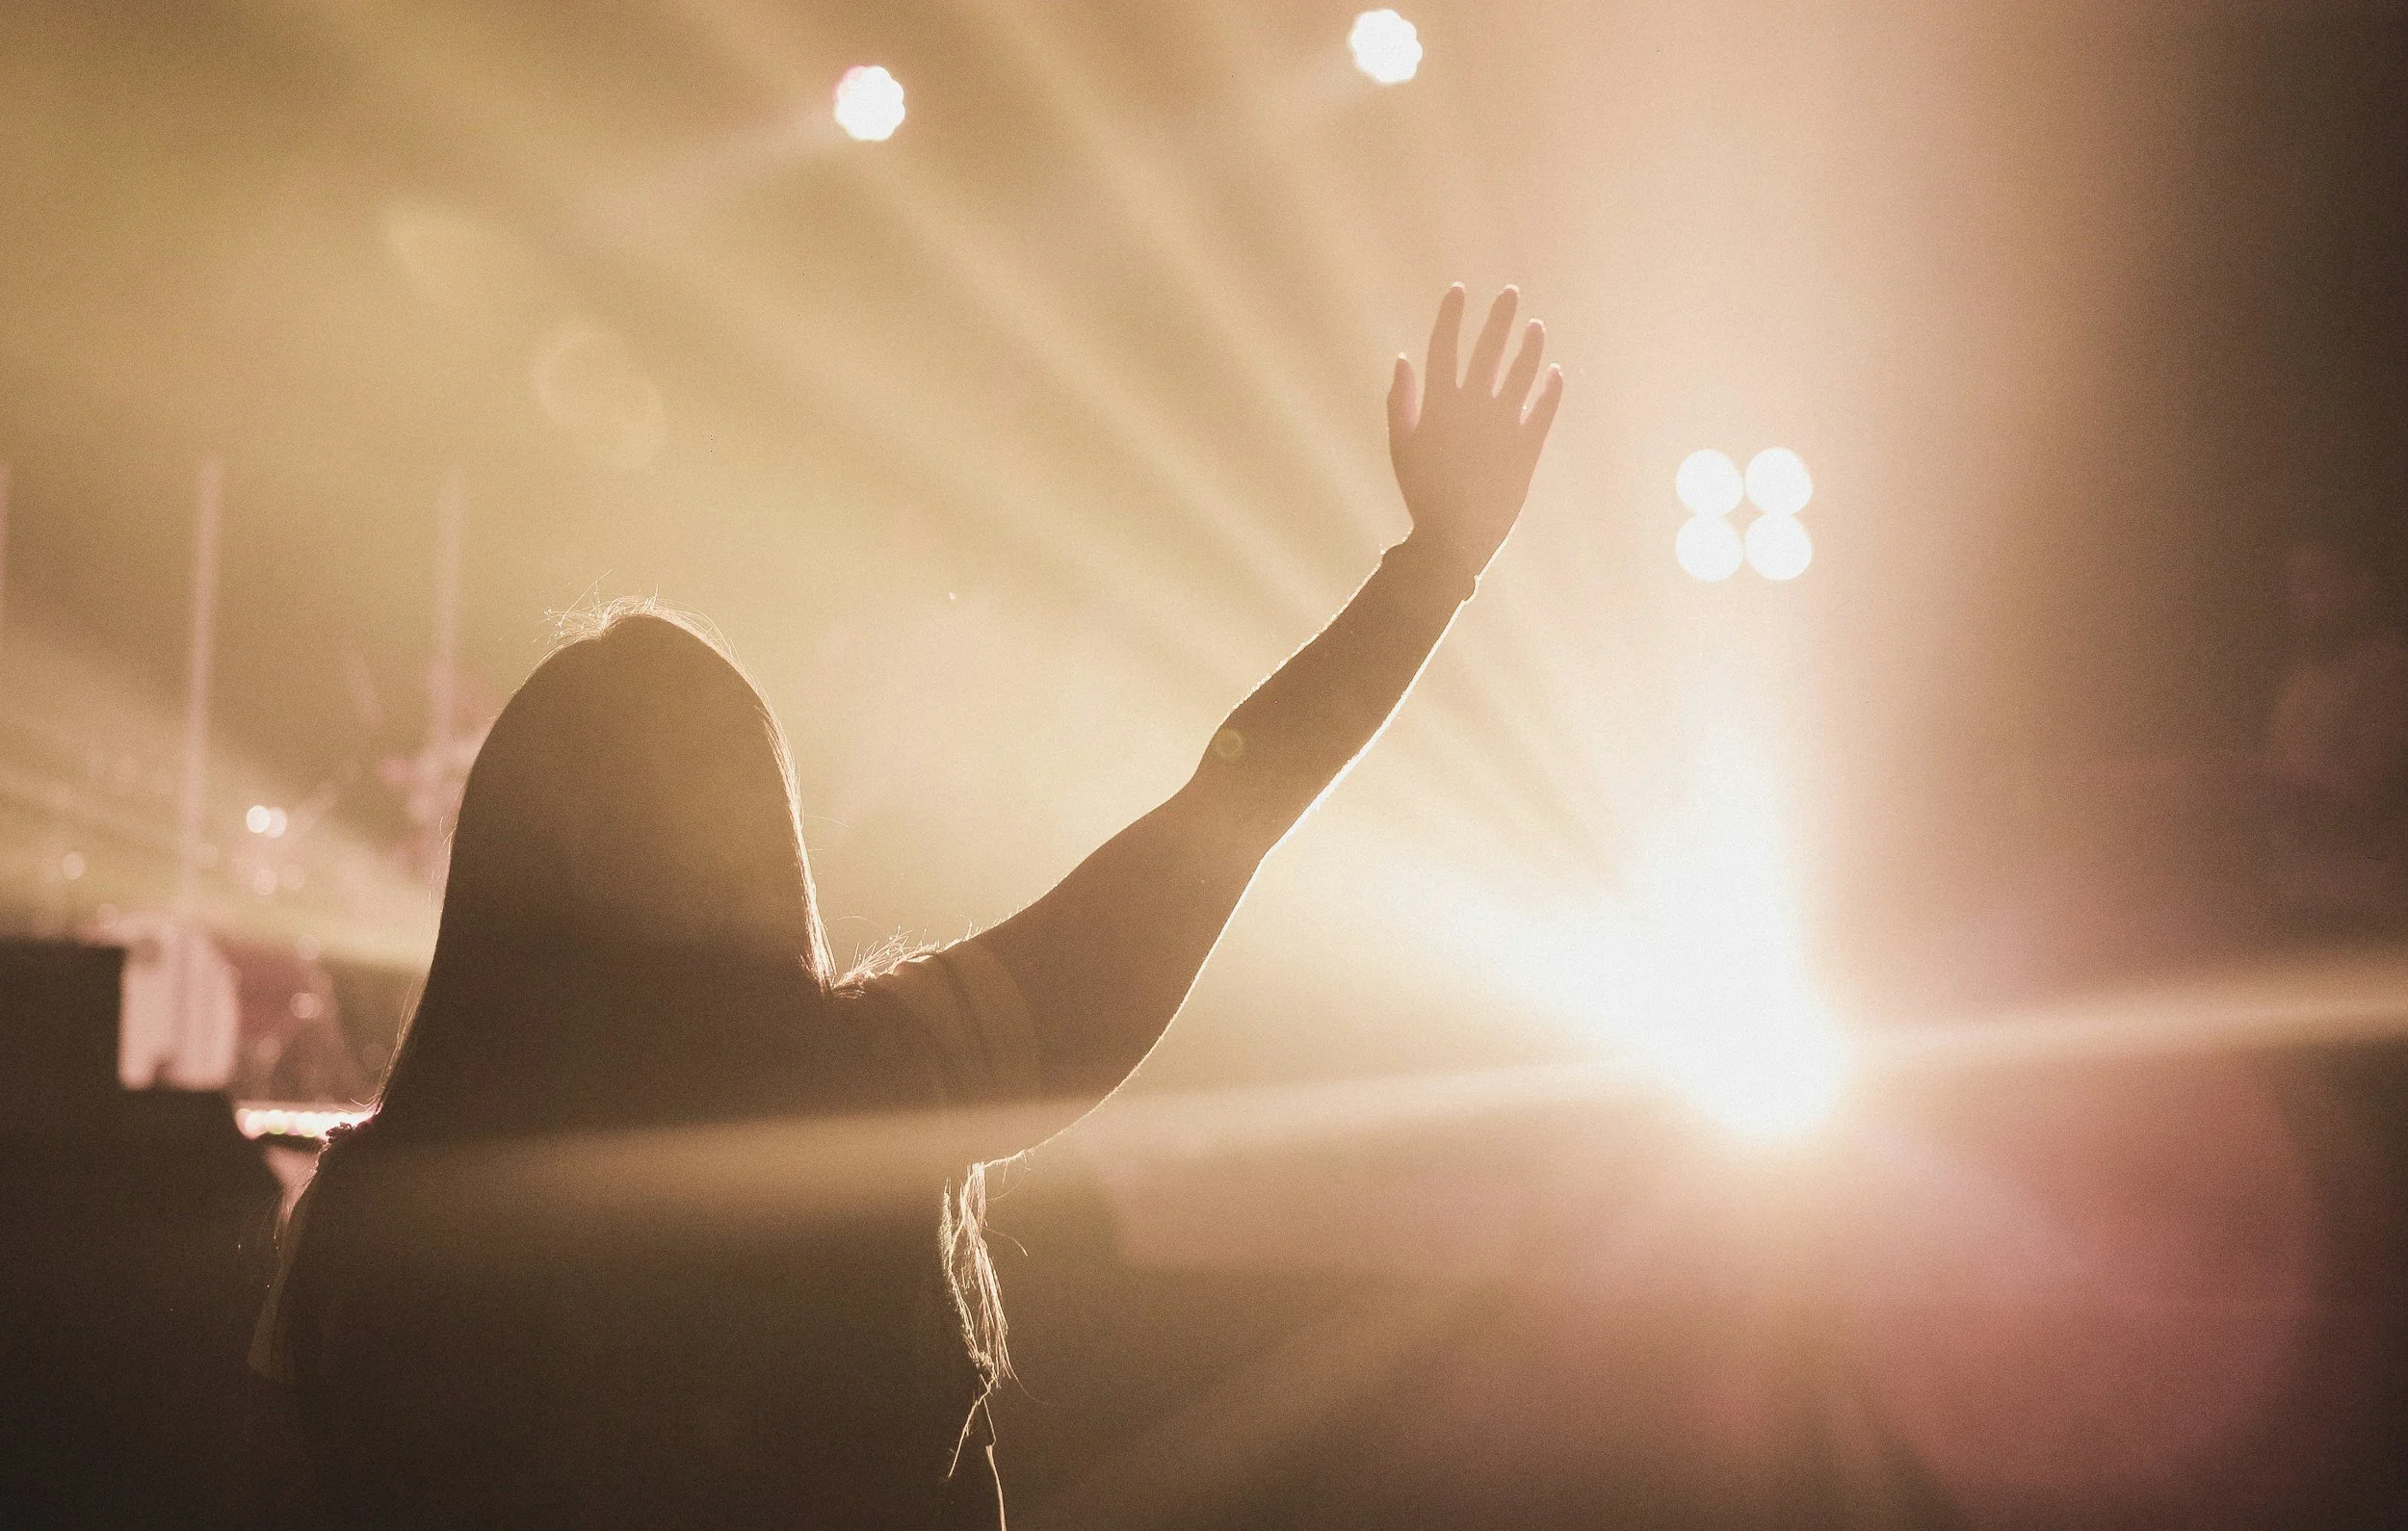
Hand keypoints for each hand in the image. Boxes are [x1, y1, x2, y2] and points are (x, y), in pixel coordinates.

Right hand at [1387, 285, 1563, 577]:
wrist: (1455, 536)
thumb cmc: (1422, 492)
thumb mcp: (1401, 445)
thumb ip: (1400, 400)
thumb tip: (1402, 360)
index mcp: (1439, 403)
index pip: (1445, 345)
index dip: (1452, 315)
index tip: (1459, 291)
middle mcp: (1474, 405)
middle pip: (1489, 348)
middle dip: (1500, 317)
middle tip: (1511, 292)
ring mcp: (1504, 424)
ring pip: (1523, 372)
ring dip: (1531, 346)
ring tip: (1536, 327)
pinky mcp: (1528, 446)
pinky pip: (1545, 408)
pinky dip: (1551, 388)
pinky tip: (1555, 372)